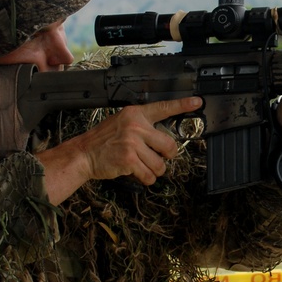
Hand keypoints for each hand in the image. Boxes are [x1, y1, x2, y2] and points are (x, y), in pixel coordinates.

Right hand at [38, 96, 202, 204]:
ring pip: (160, 164)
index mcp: (136, 114)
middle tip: (157, 157)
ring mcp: (132, 142)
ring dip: (153, 170)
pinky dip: (145, 179)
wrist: (83, 154)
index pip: (163, 107)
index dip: (182, 105)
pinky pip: (149, 175)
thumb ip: (143, 126)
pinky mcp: (129, 159)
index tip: (197, 102)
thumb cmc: (104, 141)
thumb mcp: (122, 123)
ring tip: (140, 165)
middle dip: (167, 156)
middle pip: (170, 145)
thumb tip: (165, 139)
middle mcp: (135, 126)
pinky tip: (135, 172)